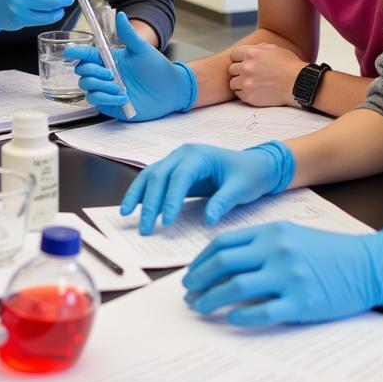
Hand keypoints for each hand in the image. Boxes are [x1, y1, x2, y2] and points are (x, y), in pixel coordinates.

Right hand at [67, 11, 195, 120]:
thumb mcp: (142, 49)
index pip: (87, 54)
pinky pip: (96, 101)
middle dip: (91, 71)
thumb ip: (129, 34)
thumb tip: (120, 15)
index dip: (77, 52)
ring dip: (100, 86)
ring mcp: (106, 89)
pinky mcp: (110, 104)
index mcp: (110, 59)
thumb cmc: (157, 68)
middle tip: (109, 73)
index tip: (70, 52)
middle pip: (82, 71)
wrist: (171, 90)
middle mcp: (105, 74)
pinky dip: (106, 99)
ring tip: (119, 87)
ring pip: (86, 87)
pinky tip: (122, 97)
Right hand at [119, 140, 293, 234]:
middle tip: (145, 228)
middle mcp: (183, 154)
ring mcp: (176, 160)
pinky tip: (132, 206)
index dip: (171, 199)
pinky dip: (141, 192)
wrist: (256, 165)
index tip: (167, 222)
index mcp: (199, 155)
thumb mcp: (241, 189)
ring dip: (137, 194)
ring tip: (126, 214)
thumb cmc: (250, 175)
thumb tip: (208, 220)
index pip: (180, 177)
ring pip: (150, 175)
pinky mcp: (174, 171)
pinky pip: (153, 179)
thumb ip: (223, 202)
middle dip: (149, 202)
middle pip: (159, 175)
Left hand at [182, 223, 382, 326]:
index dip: (201, 260)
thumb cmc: (328, 251)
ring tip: (200, 308)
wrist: (368, 264)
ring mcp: (288, 277)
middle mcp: (276, 251)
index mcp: (271, 233)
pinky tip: (231, 320)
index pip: (223, 243)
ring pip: (235, 288)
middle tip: (188, 293)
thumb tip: (224, 264)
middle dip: (199, 280)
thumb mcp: (291, 236)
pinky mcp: (301, 302)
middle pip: (223, 265)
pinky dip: (241, 317)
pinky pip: (262, 312)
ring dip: (211, 300)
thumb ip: (260, 245)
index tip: (191, 274)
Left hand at [228, 43, 304, 107]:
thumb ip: (258, 48)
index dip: (239, 59)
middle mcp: (246, 67)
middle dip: (240, 71)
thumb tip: (247, 50)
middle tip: (251, 74)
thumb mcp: (274, 49)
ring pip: (232, 83)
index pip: (233, 55)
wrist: (298, 84)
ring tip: (252, 83)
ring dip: (240, 83)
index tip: (245, 63)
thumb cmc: (289, 65)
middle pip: (231, 69)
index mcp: (251, 53)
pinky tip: (255, 90)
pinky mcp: (249, 96)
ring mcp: (246, 83)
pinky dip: (245, 93)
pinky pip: (238, 94)